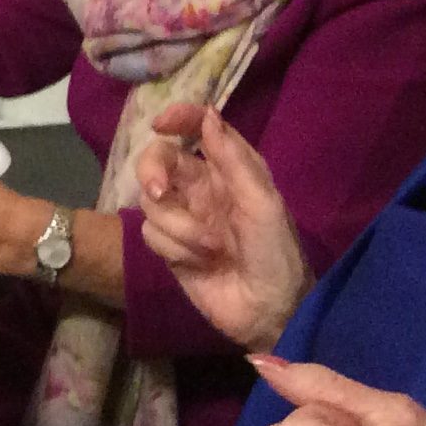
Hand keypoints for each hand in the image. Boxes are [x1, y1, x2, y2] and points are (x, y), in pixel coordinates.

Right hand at [135, 102, 309, 352]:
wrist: (268, 311)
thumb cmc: (275, 253)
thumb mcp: (262, 203)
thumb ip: (233, 159)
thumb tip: (208, 115)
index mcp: (230, 170)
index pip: (199, 129)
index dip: (178, 118)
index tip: (160, 124)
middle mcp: (201, 188)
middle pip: (158, 160)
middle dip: (153, 172)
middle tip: (160, 191)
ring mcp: (183, 217)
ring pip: (151, 201)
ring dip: (179, 226)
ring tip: (210, 248)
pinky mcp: (168, 247)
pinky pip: (150, 232)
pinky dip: (173, 247)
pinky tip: (198, 262)